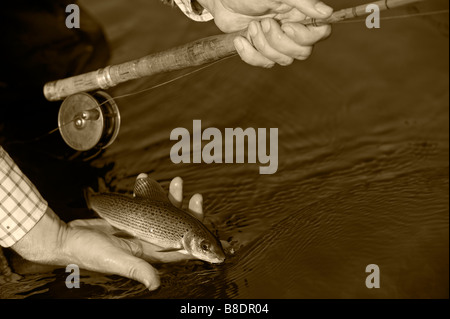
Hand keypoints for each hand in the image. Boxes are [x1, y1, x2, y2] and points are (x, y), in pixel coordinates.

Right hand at [11, 176, 204, 290]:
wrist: (65, 238)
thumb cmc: (87, 252)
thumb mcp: (113, 259)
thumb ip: (136, 268)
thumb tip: (156, 283)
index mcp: (150, 253)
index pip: (181, 250)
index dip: (199, 244)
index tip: (218, 235)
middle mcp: (149, 241)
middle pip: (178, 227)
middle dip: (189, 211)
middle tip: (194, 195)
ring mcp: (140, 229)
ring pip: (164, 212)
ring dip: (172, 197)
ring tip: (176, 181)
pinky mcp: (129, 218)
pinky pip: (145, 203)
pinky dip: (148, 192)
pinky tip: (146, 179)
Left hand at [197, 0, 332, 66]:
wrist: (222, 1)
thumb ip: (303, 2)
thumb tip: (326, 13)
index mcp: (301, 14)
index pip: (321, 33)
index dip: (306, 36)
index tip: (287, 26)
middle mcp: (293, 29)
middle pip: (302, 52)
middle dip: (279, 41)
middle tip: (264, 22)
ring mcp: (277, 42)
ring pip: (282, 60)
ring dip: (262, 45)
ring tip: (251, 26)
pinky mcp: (262, 51)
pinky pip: (264, 64)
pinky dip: (249, 54)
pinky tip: (240, 39)